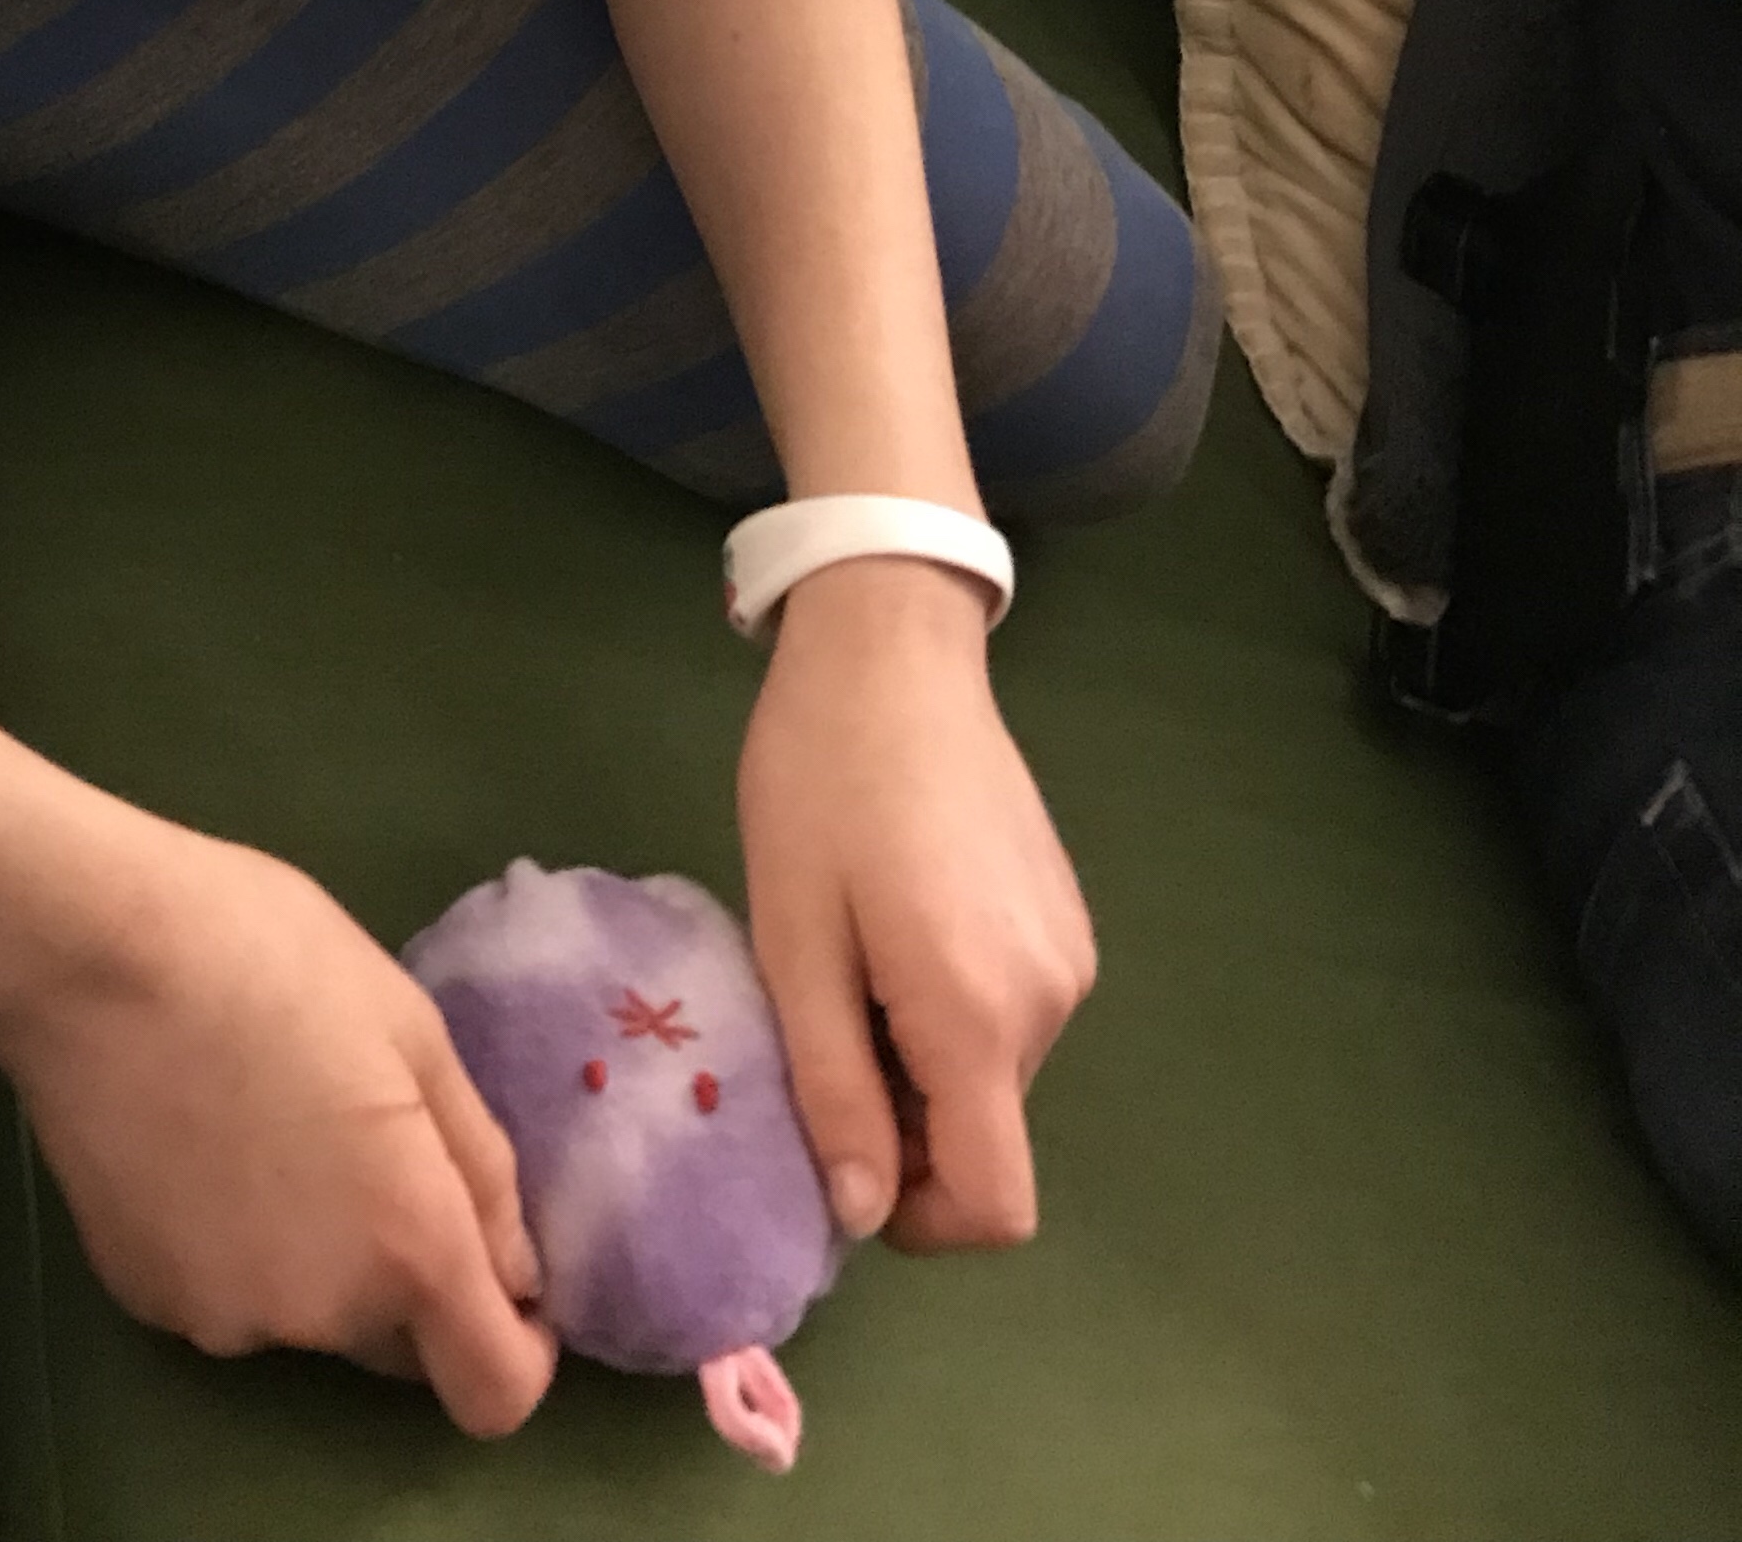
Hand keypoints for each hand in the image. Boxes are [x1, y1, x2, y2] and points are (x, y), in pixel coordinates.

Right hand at [0, 819, 559, 1434]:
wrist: (92, 951)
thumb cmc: (272, 957)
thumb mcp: (413, 1028)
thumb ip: (481, 1165)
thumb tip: (519, 1274)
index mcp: (408, 1244)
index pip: (495, 1393)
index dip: (520, 1353)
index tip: (506, 1284)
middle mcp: (323, 1313)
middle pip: (399, 1342)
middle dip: (410, 1275)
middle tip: (369, 1149)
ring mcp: (223, 1316)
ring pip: (307, 1311)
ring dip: (316, 1253)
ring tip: (266, 1122)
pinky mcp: (144, 1295)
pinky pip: (226, 1290)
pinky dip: (234, 1243)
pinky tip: (197, 1142)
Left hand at [735, 552, 1095, 1252]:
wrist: (891, 645)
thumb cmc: (818, 780)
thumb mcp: (794, 940)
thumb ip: (833, 1086)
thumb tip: (863, 1214)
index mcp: (980, 1016)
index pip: (996, 1205)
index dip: (920, 1220)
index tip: (842, 1151)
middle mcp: (1052, 1002)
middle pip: (986, 1135)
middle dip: (901, 1122)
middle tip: (818, 1023)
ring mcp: (1071, 955)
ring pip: (994, 1075)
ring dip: (920, 1059)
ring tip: (851, 955)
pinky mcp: (1066, 916)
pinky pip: (1010, 1012)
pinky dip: (950, 1008)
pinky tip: (896, 920)